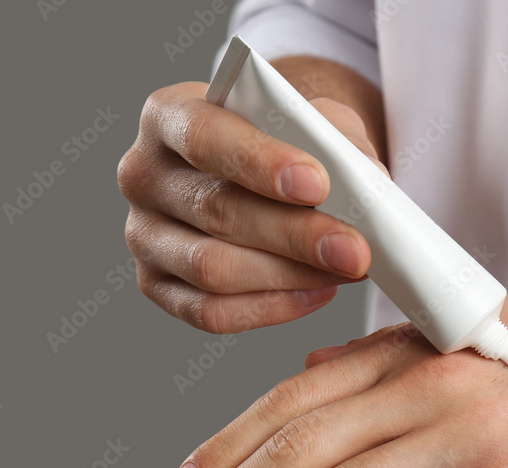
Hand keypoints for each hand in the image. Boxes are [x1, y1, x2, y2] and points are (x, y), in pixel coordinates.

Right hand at [117, 81, 384, 332]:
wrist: (260, 173)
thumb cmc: (284, 142)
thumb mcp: (312, 121)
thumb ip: (334, 143)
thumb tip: (365, 188)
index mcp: (168, 115)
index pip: (204, 138)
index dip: (260, 162)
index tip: (318, 184)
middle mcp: (143, 174)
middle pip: (216, 211)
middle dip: (294, 234)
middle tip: (354, 249)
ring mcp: (143, 235)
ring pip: (212, 269)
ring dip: (290, 276)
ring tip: (347, 271)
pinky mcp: (155, 284)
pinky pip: (210, 312)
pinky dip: (272, 307)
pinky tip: (318, 292)